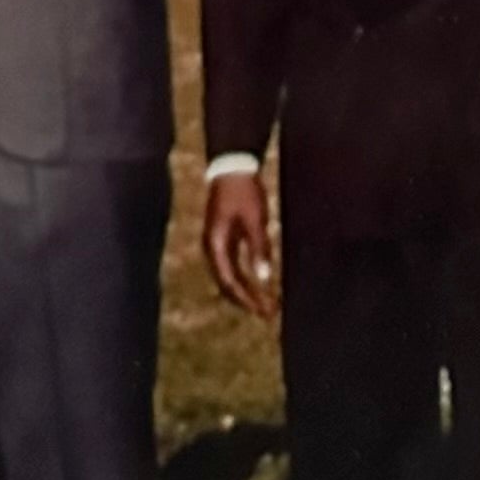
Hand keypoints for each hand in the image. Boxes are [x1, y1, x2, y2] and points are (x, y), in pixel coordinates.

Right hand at [202, 170, 277, 321]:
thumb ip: (259, 248)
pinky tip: (258, 283)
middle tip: (268, 313)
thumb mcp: (255, 219)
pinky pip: (232, 264)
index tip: (264, 311)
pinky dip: (244, 276)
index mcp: (216, 246)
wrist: (233, 166)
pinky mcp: (224, 236)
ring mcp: (216, 243)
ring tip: (264, 303)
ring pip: (229, 275)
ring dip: (246, 290)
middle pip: (227, 283)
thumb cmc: (244, 191)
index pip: (230, 283)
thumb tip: (263, 278)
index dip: (247, 299)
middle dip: (247, 300)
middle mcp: (212, 248)